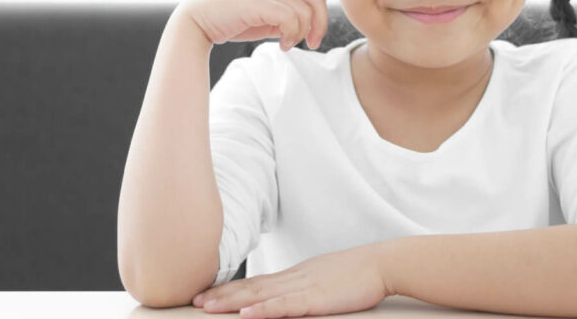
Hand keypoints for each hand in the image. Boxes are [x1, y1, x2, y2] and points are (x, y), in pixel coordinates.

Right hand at [180, 0, 341, 49]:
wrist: (197, 20)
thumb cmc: (230, 19)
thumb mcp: (263, 17)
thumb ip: (283, 16)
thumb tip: (301, 27)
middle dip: (320, 25)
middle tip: (312, 43)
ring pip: (306, 12)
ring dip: (302, 34)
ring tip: (288, 44)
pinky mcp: (259, 0)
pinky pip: (292, 19)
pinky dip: (292, 36)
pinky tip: (283, 44)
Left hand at [191, 241, 393, 317]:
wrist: (383, 263)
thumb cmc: (359, 273)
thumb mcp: (326, 279)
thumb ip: (306, 288)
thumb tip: (291, 297)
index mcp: (296, 275)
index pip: (256, 283)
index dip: (230, 289)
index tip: (207, 294)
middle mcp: (294, 278)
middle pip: (251, 288)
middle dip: (220, 296)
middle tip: (194, 302)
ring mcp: (303, 287)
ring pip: (260, 296)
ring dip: (231, 303)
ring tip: (207, 308)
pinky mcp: (317, 299)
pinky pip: (286, 306)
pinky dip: (264, 311)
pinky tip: (247, 315)